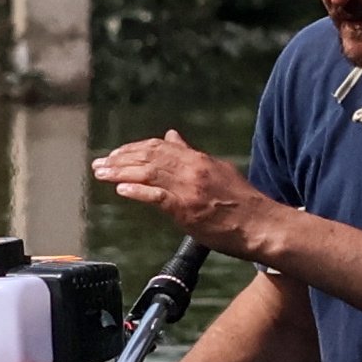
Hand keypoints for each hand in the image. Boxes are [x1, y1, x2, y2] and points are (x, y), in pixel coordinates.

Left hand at [98, 127, 291, 265]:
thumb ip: (191, 154)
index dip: (133, 149)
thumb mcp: (217, 170)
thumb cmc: (241, 203)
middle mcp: (192, 169)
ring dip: (121, 173)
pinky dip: (138, 191)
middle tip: (100, 164)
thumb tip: (171, 136)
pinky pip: (158, 196)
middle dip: (120, 159)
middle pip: (149, 157)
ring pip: (149, 173)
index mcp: (198, 159)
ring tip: (102, 174)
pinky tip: (121, 189)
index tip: (116, 155)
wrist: (262, 225)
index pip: (159, 146)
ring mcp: (190, 189)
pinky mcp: (188, 209)